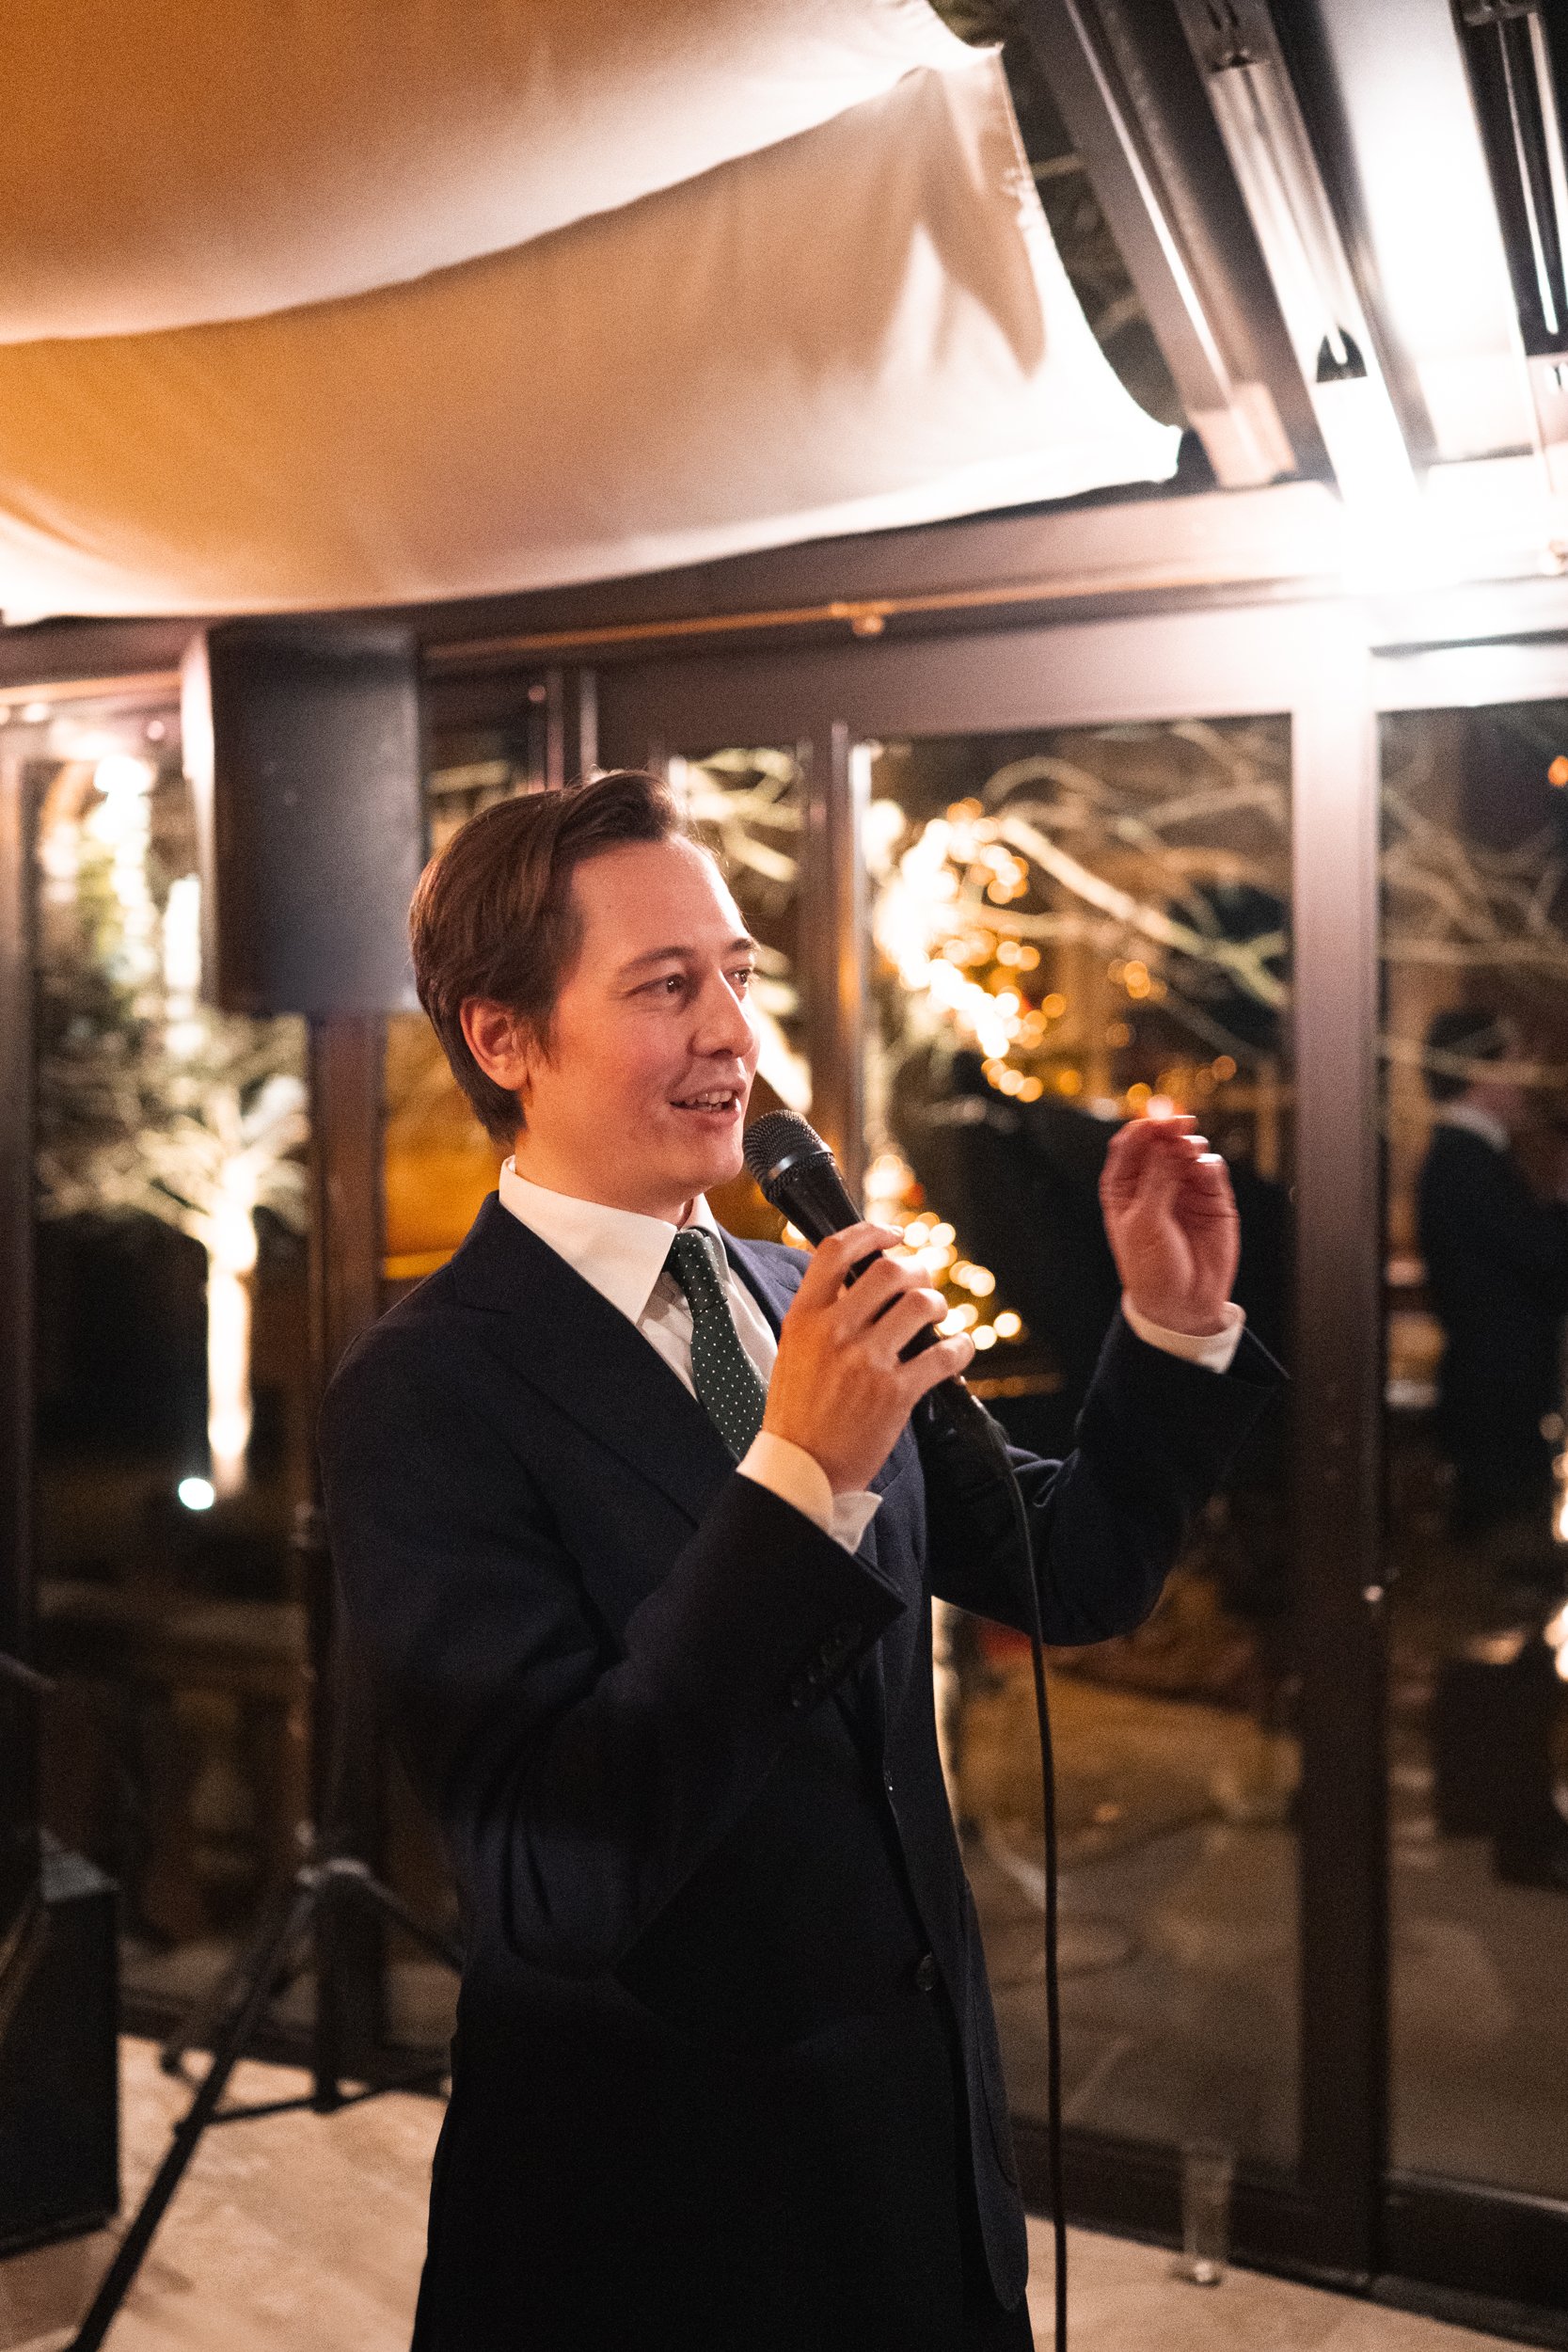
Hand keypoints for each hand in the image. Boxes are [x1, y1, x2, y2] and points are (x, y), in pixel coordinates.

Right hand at [764, 1222, 974, 1491]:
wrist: (801, 1467)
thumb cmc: (797, 1412)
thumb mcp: (791, 1351)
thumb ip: (820, 1315)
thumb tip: (856, 1283)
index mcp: (804, 1318)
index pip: (836, 1251)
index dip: (871, 1232)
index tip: (894, 1234)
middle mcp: (834, 1332)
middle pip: (890, 1271)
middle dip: (916, 1271)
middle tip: (921, 1285)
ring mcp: (866, 1362)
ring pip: (920, 1305)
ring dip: (937, 1305)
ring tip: (936, 1317)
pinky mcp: (895, 1393)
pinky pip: (943, 1355)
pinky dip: (960, 1347)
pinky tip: (959, 1349)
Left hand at [1099, 1113, 1239, 1337]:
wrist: (1183, 1305)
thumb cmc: (1152, 1268)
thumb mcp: (1145, 1222)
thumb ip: (1156, 1179)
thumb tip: (1164, 1141)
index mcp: (1125, 1187)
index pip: (1131, 1145)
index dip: (1143, 1128)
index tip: (1155, 1120)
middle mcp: (1154, 1183)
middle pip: (1160, 1142)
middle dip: (1169, 1130)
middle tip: (1180, 1124)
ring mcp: (1184, 1189)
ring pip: (1188, 1152)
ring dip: (1190, 1144)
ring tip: (1190, 1149)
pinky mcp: (1212, 1200)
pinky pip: (1212, 1170)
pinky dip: (1209, 1164)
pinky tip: (1204, 1168)